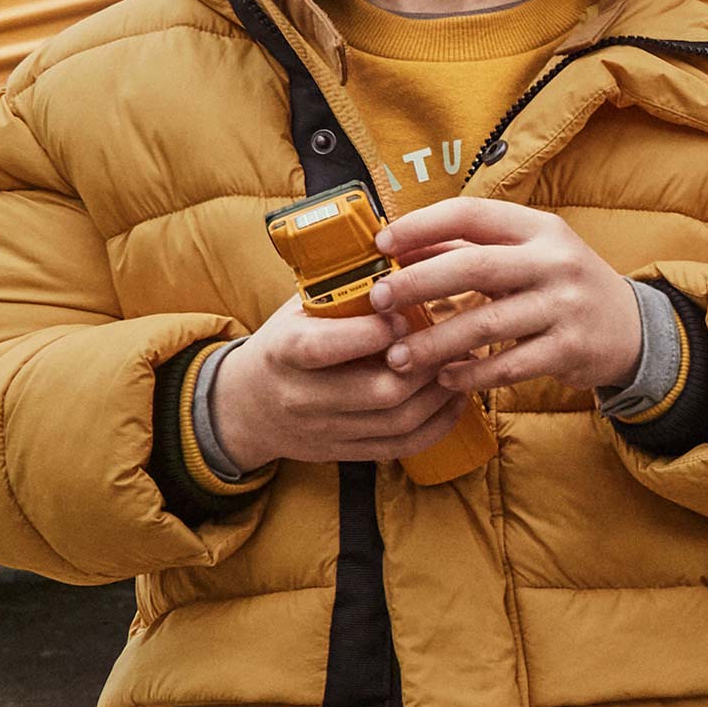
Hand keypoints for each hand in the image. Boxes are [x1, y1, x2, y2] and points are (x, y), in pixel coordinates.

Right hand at [209, 293, 469, 471]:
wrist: (246, 408)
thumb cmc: (282, 344)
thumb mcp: (296, 310)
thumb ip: (339, 290)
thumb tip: (400, 254)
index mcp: (285, 351)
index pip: (327, 348)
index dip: (373, 333)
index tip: (405, 313)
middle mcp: (304, 397)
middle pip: (379, 391)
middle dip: (425, 364)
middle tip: (453, 337)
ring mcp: (326, 431)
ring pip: (398, 422)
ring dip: (440, 393)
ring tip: (461, 362)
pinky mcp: (345, 453)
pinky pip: (402, 448)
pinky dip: (437, 425)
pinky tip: (454, 399)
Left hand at [368, 199, 641, 394]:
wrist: (631, 328)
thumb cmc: (561, 286)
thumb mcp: (526, 255)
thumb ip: (468, 250)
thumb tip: (399, 250)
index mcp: (537, 228)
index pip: (470, 214)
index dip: (421, 226)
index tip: (382, 244)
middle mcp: (554, 261)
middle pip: (473, 266)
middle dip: (417, 283)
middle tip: (378, 301)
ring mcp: (564, 306)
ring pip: (486, 323)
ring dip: (435, 342)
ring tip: (398, 356)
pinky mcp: (569, 349)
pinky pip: (509, 365)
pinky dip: (472, 373)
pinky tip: (444, 378)